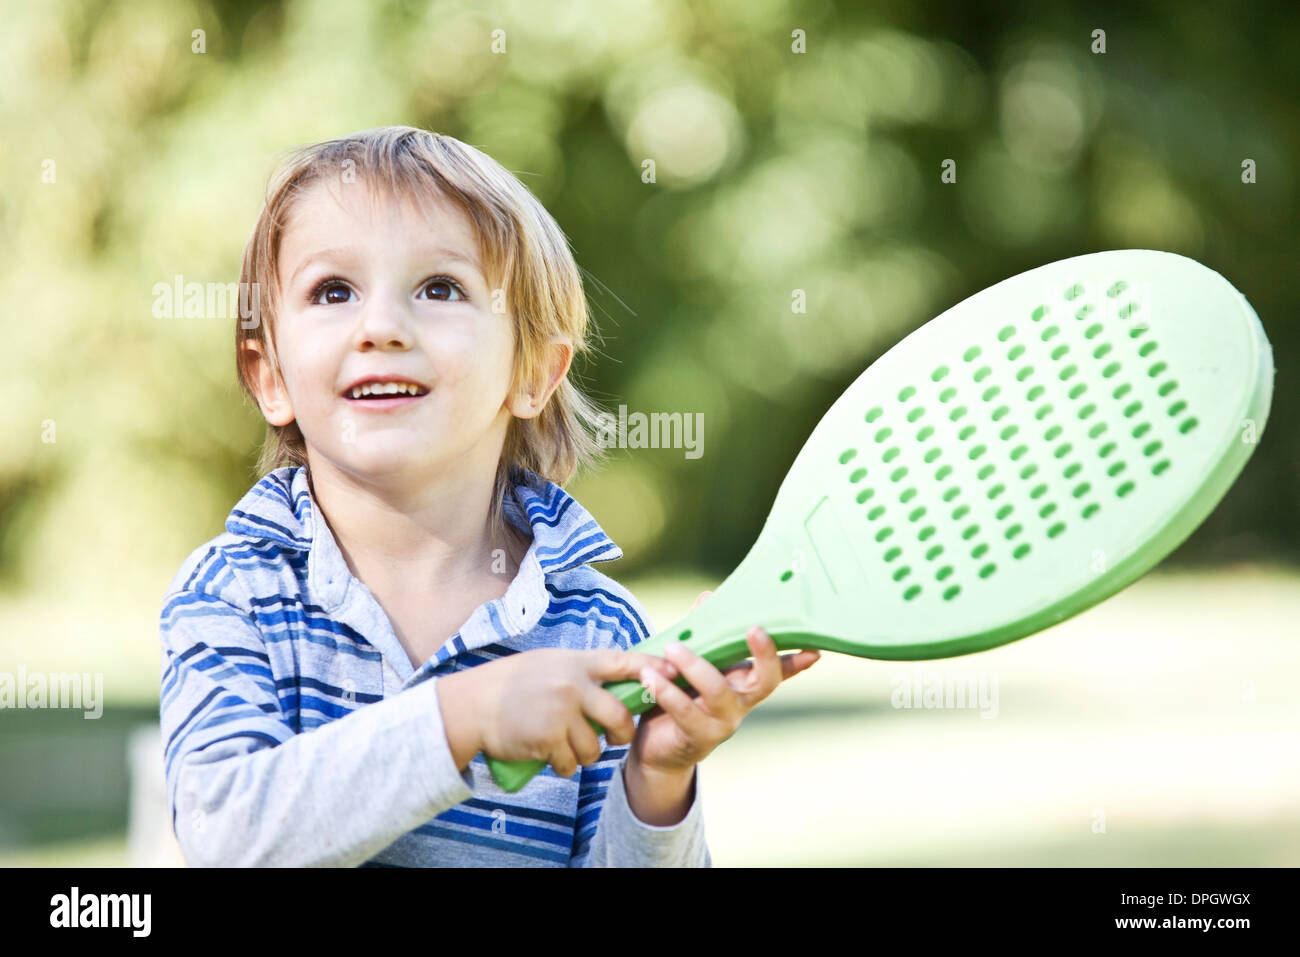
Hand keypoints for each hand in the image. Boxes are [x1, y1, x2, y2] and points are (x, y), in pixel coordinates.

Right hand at [440, 647, 678, 777]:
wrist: (475, 704)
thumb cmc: (514, 683)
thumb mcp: (552, 663)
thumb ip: (584, 670)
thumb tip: (622, 673)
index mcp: (578, 663)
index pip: (625, 662)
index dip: (653, 669)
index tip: (674, 673)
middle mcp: (573, 685)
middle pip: (619, 716)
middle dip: (620, 733)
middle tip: (613, 737)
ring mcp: (561, 713)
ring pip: (595, 747)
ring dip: (586, 754)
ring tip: (567, 746)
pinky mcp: (548, 739)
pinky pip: (571, 763)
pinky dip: (564, 766)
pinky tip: (551, 756)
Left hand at [628, 590, 820, 775]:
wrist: (657, 748)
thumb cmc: (678, 697)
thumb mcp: (691, 663)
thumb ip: (701, 633)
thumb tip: (709, 597)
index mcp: (743, 682)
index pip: (778, 671)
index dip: (797, 661)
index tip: (814, 650)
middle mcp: (741, 703)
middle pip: (764, 680)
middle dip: (764, 655)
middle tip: (754, 628)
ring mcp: (724, 723)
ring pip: (718, 691)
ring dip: (694, 667)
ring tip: (672, 648)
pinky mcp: (698, 737)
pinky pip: (686, 712)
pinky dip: (667, 692)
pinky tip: (650, 677)